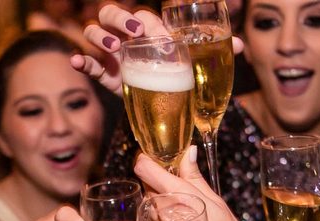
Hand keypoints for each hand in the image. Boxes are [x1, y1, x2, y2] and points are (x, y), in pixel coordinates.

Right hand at [70, 4, 243, 95]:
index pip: (144, 17)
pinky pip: (88, 64)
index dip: (148, 23)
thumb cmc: (182, 78)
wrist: (166, 107)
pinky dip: (80, 62)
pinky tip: (77, 63)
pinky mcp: (104, 75)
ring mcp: (113, 55)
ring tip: (112, 48)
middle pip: (113, 14)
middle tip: (132, 33)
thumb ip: (217, 52)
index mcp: (150, 31)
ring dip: (99, 36)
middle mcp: (128, 38)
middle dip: (119, 18)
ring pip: (95, 33)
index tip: (155, 35)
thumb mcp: (198, 66)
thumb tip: (241, 45)